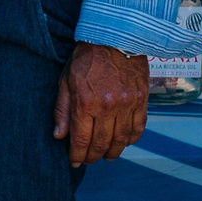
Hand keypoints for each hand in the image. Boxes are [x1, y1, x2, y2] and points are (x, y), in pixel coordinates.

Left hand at [54, 42, 150, 167]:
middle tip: (88, 160)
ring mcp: (128, 104)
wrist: (115, 38)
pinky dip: (131, 139)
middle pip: (102, 143)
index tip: (74, 162)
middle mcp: (108, 107)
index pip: (81, 139)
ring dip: (113, 152)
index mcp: (86, 103)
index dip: (77, 154)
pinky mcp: (142, 100)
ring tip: (106, 156)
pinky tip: (123, 143)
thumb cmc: (85, 59)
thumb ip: (62, 111)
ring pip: (122, 139)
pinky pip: (139, 127)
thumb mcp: (65, 82)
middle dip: (93, 156)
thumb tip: (59, 136)